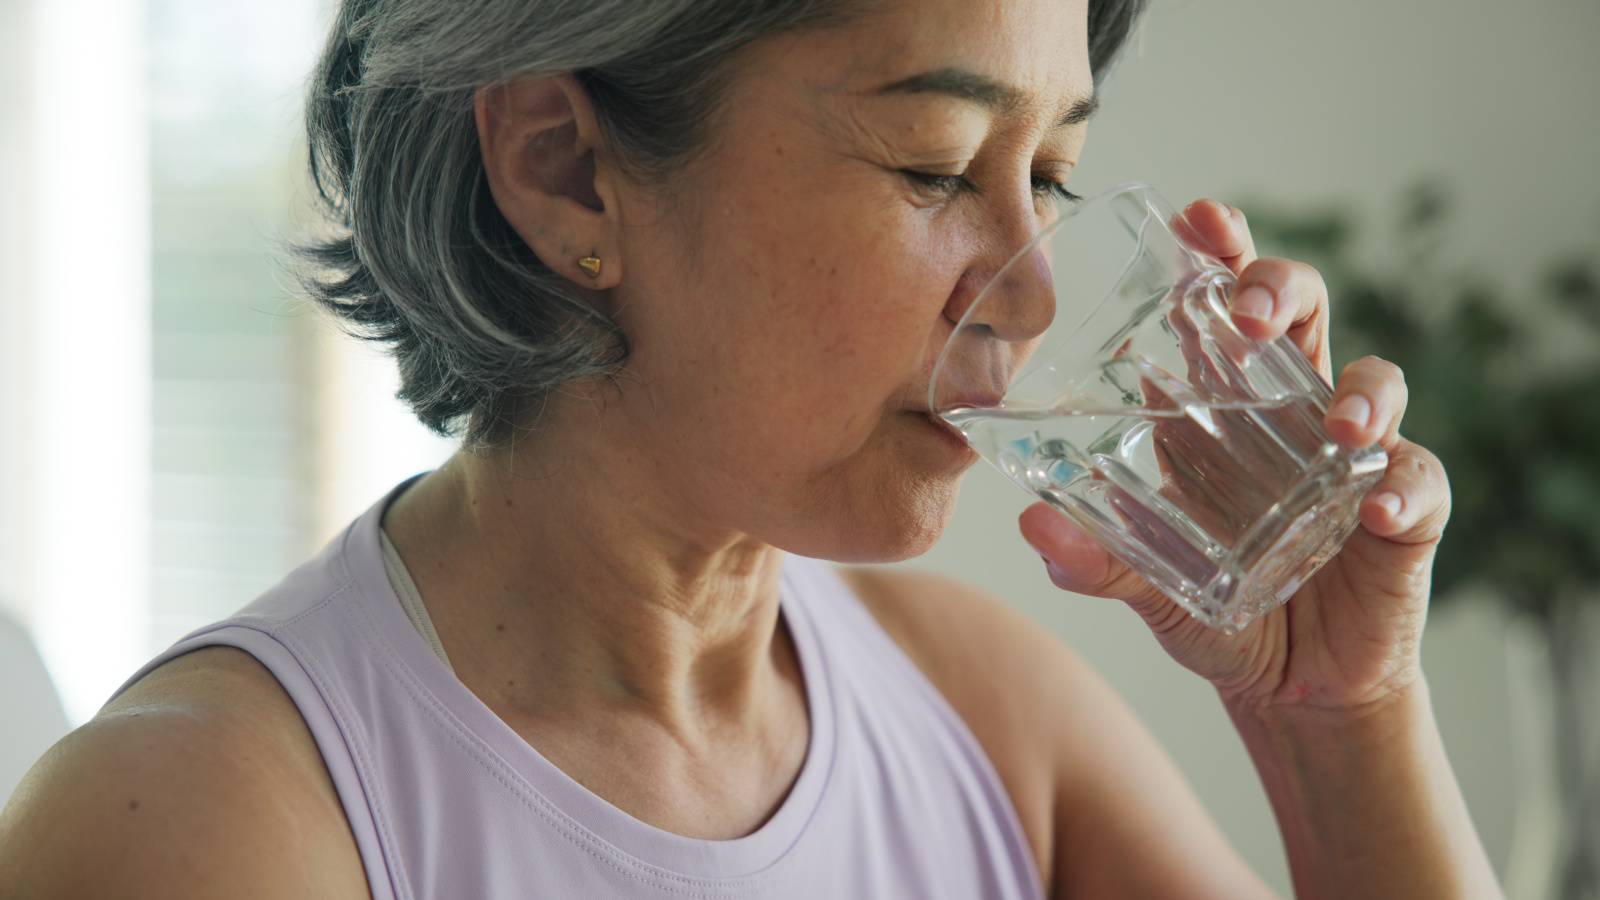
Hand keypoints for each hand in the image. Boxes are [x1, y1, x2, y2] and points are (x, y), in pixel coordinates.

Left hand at [1018, 198, 1451, 717]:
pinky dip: (1405, 489)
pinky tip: (1381, 509)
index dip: (1219, 253)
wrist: (1289, 686)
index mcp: (1223, 407)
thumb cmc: (1216, 608)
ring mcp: (1354, 455)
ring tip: (1340, 422)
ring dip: (1363, 390)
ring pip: (1377, 380)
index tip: (1198, 219)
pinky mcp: (1406, 513)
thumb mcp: (1146, 583)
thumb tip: (1032, 523)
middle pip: (1302, 313)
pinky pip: (1420, 482)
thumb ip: (1094, 558)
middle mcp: (1292, 411)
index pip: (1223, 306)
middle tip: (1245, 313)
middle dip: (1277, 290)